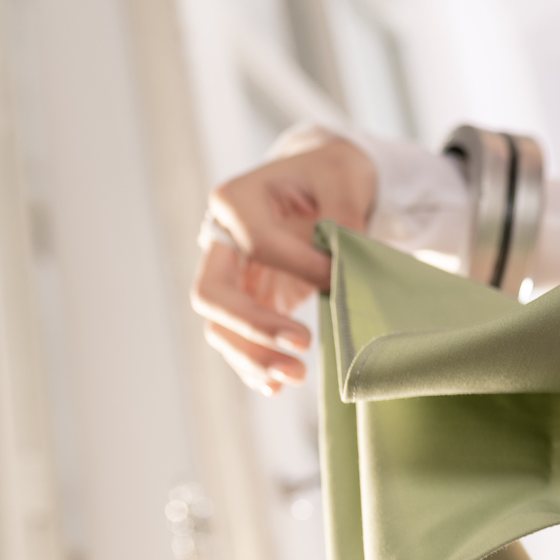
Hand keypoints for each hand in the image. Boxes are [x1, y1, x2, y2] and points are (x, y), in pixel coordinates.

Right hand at [190, 128, 376, 394]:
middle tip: (301, 345)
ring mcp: (231, 273)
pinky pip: (238, 336)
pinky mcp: (249, 297)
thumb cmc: (334, 173)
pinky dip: (252, 362)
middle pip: (213, 294)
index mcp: (235, 200)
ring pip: (220, 325)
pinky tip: (273, 386)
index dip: (300, 265)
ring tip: (294, 376)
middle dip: (253, 326)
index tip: (338, 276)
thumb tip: (339, 264)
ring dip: (252, 355)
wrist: (327, 181)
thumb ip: (343, 213)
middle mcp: (221, 240)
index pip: (257, 244)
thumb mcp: (345, 176)